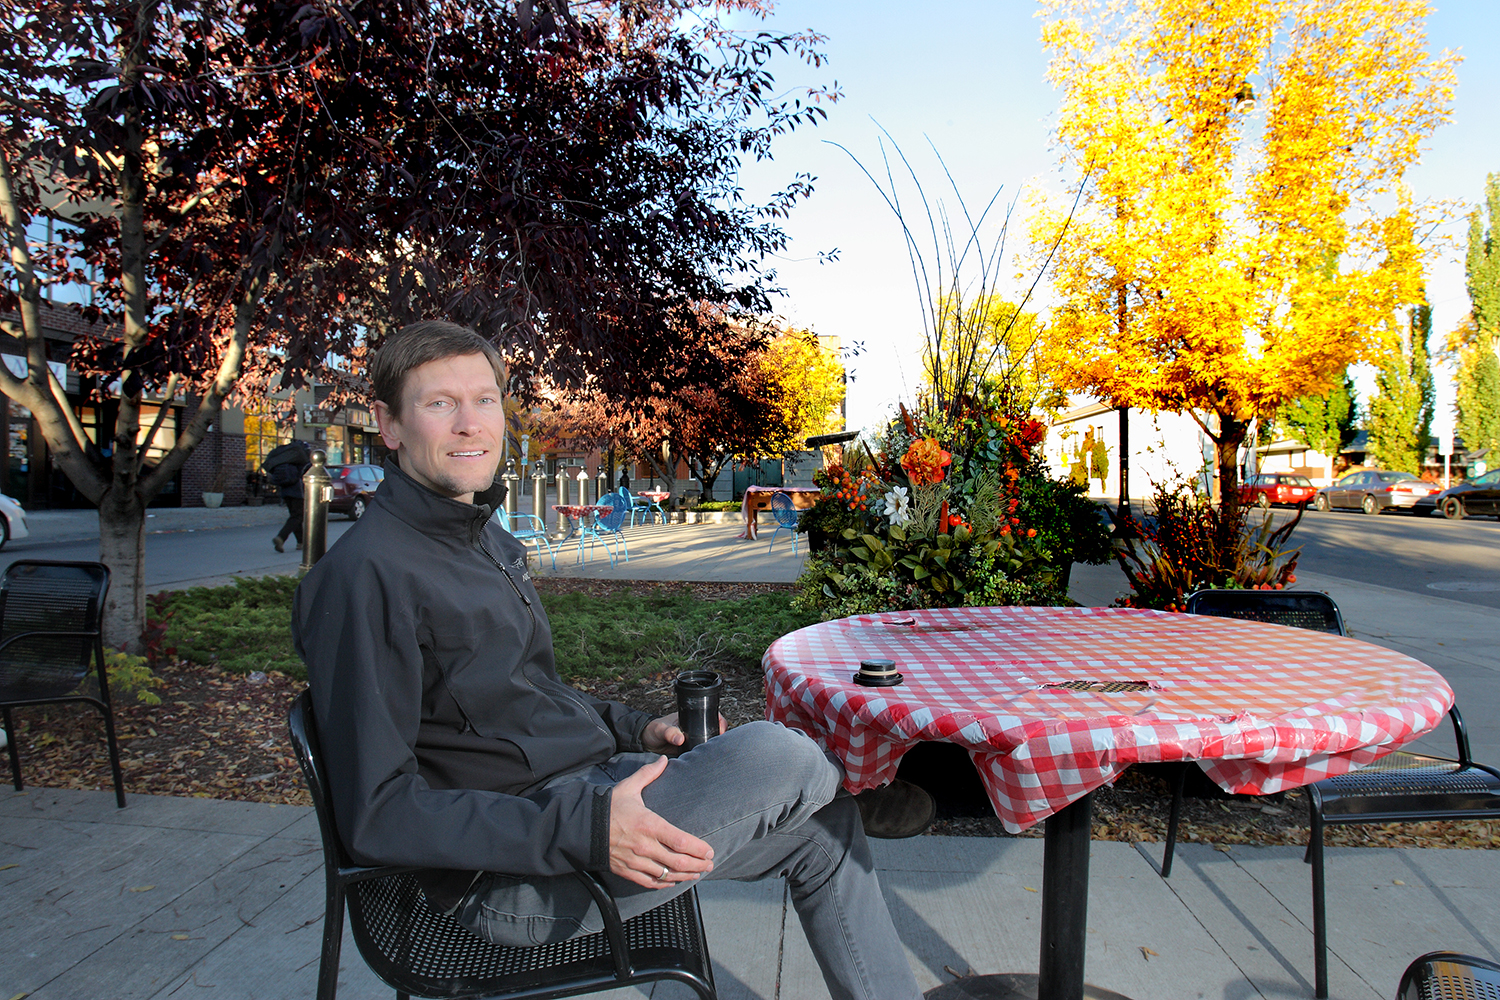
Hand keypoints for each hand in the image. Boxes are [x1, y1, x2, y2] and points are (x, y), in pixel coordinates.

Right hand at [608, 755, 713, 888]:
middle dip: (698, 865)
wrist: (583, 826)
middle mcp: (645, 846)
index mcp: (649, 825)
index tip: (709, 851)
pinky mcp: (627, 870)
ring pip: (667, 874)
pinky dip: (665, 883)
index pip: (681, 841)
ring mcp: (636, 861)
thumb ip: (648, 774)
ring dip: (686, 875)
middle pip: (678, 861)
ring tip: (697, 874)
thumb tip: (664, 759)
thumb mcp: (629, 787)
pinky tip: (673, 881)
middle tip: (709, 864)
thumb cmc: (608, 807)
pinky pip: (650, 882)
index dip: (698, 849)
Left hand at [643, 712, 727, 755]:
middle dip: (719, 738)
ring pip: (708, 745)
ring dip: (711, 749)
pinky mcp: (689, 753)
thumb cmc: (653, 730)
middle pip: (714, 732)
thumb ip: (669, 732)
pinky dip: (702, 759)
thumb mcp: (661, 729)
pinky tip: (704, 763)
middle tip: (720, 745)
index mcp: (690, 719)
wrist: (646, 743)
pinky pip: (699, 756)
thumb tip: (679, 738)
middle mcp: (695, 730)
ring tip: (714, 755)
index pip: (711, 717)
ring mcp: (693, 741)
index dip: (719, 722)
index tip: (721, 729)